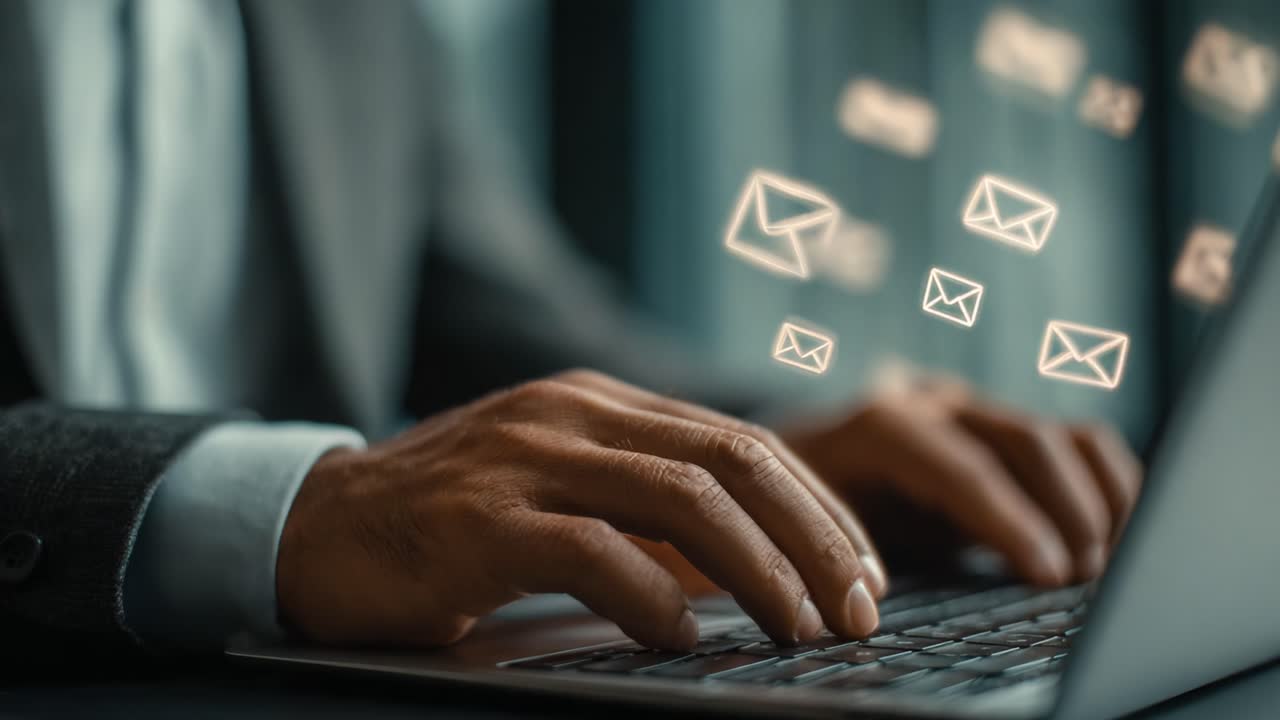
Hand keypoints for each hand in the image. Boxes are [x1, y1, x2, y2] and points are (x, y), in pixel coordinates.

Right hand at [276, 370, 886, 650]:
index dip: (818, 509)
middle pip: (733, 461)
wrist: (318, 525)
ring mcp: (527, 460)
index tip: (865, 572)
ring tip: (803, 631)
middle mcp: (573, 413)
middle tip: (862, 611)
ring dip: (760, 571)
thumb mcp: (559, 486)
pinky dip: (654, 597)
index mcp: (602, 402)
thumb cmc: (451, 520)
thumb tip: (750, 561)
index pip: (743, 442)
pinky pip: (592, 551)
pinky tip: (685, 637)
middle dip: (815, 539)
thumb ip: (641, 500)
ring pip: (681, 500)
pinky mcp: (481, 519)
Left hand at [783, 380, 1142, 585]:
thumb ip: (859, 554)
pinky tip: (1118, 537)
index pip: (963, 467)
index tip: (1051, 575)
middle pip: (1028, 441)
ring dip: (1099, 499)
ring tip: (1108, 564)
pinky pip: (1079, 443)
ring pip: (1065, 436)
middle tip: (1087, 578)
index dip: (1013, 522)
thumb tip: (894, 601)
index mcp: (882, 426)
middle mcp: (935, 405)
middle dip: (1067, 512)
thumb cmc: (803, 515)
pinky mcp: (1006, 429)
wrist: (791, 474)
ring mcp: (976, 411)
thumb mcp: (819, 534)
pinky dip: (1110, 486)